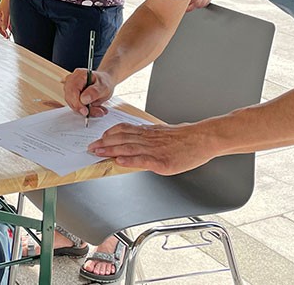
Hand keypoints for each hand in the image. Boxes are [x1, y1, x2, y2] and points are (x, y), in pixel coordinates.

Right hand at [63, 68, 114, 118]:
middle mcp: (71, 80)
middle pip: (70, 98)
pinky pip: (74, 105)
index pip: (73, 90)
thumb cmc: (104, 83)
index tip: (86, 112)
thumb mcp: (104, 87)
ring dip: (84, 110)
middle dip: (82, 108)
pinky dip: (83, 110)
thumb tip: (83, 99)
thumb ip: (94, 92)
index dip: (77, 103)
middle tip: (97, 112)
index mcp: (80, 74)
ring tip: (98, 110)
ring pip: (71, 103)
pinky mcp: (71, 95)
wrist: (104, 83)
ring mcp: (69, 87)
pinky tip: (94, 109)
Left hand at [87, 122, 214, 175]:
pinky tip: (119, 161)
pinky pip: (142, 160)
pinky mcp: (162, 161)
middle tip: (91, 147)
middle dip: (104, 143)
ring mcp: (154, 150)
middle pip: (122, 139)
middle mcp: (148, 139)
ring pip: (128, 148)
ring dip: (110, 151)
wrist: (202, 138)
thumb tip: (135, 142)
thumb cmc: (185, 138)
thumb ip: (148, 137)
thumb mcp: (163, 133)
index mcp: (148, 132)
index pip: (124, 130)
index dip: (109, 134)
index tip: (98, 138)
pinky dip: (129, 160)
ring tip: (98, 153)